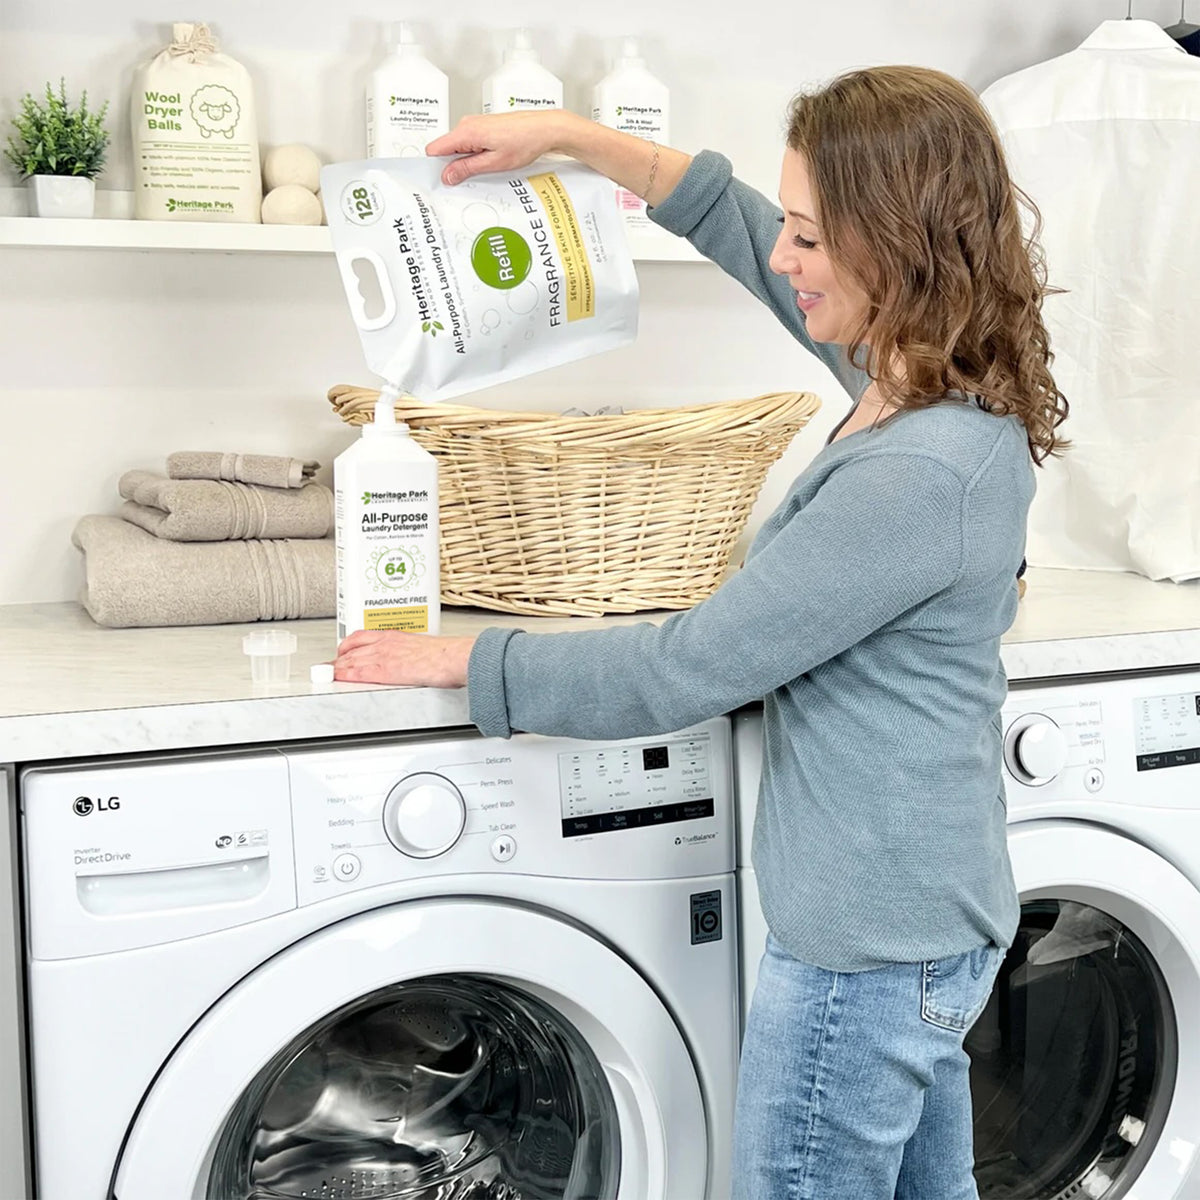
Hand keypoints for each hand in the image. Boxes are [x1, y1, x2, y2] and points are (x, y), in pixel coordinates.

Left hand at [333, 630, 475, 687]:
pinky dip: (343, 675)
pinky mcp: (383, 670)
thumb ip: (408, 651)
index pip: (360, 637)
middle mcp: (384, 642)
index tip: (341, 652)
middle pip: (351, 649)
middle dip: (337, 658)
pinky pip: (356, 672)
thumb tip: (408, 660)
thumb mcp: (421, 646)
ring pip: (350, 660)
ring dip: (336, 667)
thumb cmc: (444, 655)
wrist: (450, 657)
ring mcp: (382, 655)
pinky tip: (336, 678)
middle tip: (328, 666)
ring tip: (327, 674)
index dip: (346, 646)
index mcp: (393, 636)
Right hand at [426, 111, 585, 184]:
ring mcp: (475, 124)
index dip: (436, 167)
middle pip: (446, 149)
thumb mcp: (493, 163)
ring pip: (459, 147)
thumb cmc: (525, 141)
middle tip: (470, 178)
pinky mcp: (483, 127)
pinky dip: (475, 154)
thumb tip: (448, 175)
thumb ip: (466, 169)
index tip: (443, 180)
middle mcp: (467, 124)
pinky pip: (470, 143)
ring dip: (467, 161)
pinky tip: (490, 160)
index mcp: (466, 132)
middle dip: (453, 166)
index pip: (434, 149)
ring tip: (486, 167)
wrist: (544, 129)